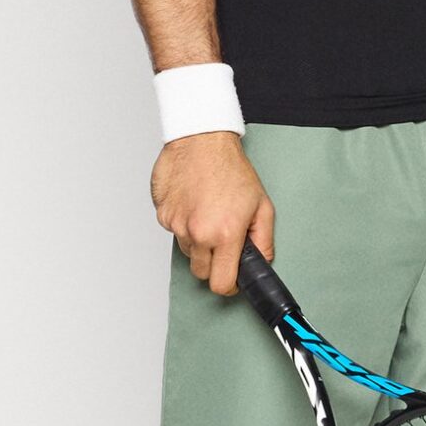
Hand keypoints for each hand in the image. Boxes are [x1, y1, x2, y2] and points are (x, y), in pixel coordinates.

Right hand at [151, 131, 274, 294]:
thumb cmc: (231, 168)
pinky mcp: (162, 214)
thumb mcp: (261, 205)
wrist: (201, 140)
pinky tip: (194, 203)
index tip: (232, 277)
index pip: (221, 284)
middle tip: (222, 240)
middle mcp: (197, 233)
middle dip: (213, 263)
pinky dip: (184, 223)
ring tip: (208, 213)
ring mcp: (176, 224)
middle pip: (201, 272)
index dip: (229, 285)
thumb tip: (262, 262)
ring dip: (197, 241)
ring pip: (187, 251)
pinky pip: (174, 231)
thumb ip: (264, 240)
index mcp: (225, 234)